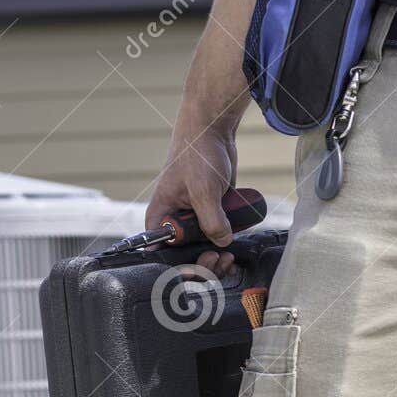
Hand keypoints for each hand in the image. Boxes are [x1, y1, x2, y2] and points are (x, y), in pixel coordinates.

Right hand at [146, 124, 239, 274]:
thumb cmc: (198, 153)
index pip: (162, 250)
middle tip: (220, 260)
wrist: (213, 131)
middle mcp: (175, 219)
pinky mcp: (211, 212)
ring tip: (229, 256)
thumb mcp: (204, 190)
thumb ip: (212, 220)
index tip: (200, 266)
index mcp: (161, 215)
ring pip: (204, 247)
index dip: (180, 264)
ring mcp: (194, 217)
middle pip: (185, 254)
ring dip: (217, 256)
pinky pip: (217, 234)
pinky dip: (226, 242)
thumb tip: (223, 243)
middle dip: (204, 263)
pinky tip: (235, 245)